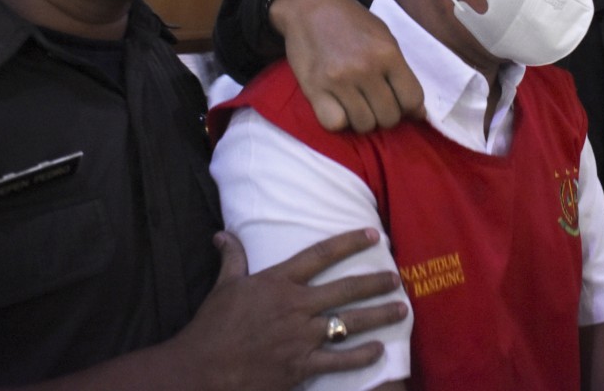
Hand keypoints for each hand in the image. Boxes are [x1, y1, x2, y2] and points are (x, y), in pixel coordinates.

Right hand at [171, 229, 407, 390]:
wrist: (202, 370)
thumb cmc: (212, 327)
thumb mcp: (224, 286)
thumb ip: (232, 258)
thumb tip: (223, 234)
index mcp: (278, 281)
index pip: (321, 254)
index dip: (349, 242)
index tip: (372, 234)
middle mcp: (296, 306)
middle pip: (346, 288)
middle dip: (375, 282)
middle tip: (396, 277)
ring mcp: (302, 337)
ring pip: (350, 322)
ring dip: (379, 316)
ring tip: (401, 309)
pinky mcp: (302, 366)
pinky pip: (340, 360)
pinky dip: (362, 356)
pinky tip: (380, 350)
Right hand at [272, 0, 425, 132]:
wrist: (309, 6)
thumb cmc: (352, 21)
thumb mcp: (385, 37)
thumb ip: (401, 72)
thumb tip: (418, 113)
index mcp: (388, 54)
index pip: (412, 100)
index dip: (410, 108)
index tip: (399, 103)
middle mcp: (365, 69)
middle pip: (389, 117)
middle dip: (385, 115)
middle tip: (375, 102)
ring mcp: (339, 81)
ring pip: (364, 125)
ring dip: (363, 119)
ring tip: (356, 103)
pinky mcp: (314, 89)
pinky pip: (335, 124)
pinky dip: (338, 120)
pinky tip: (337, 106)